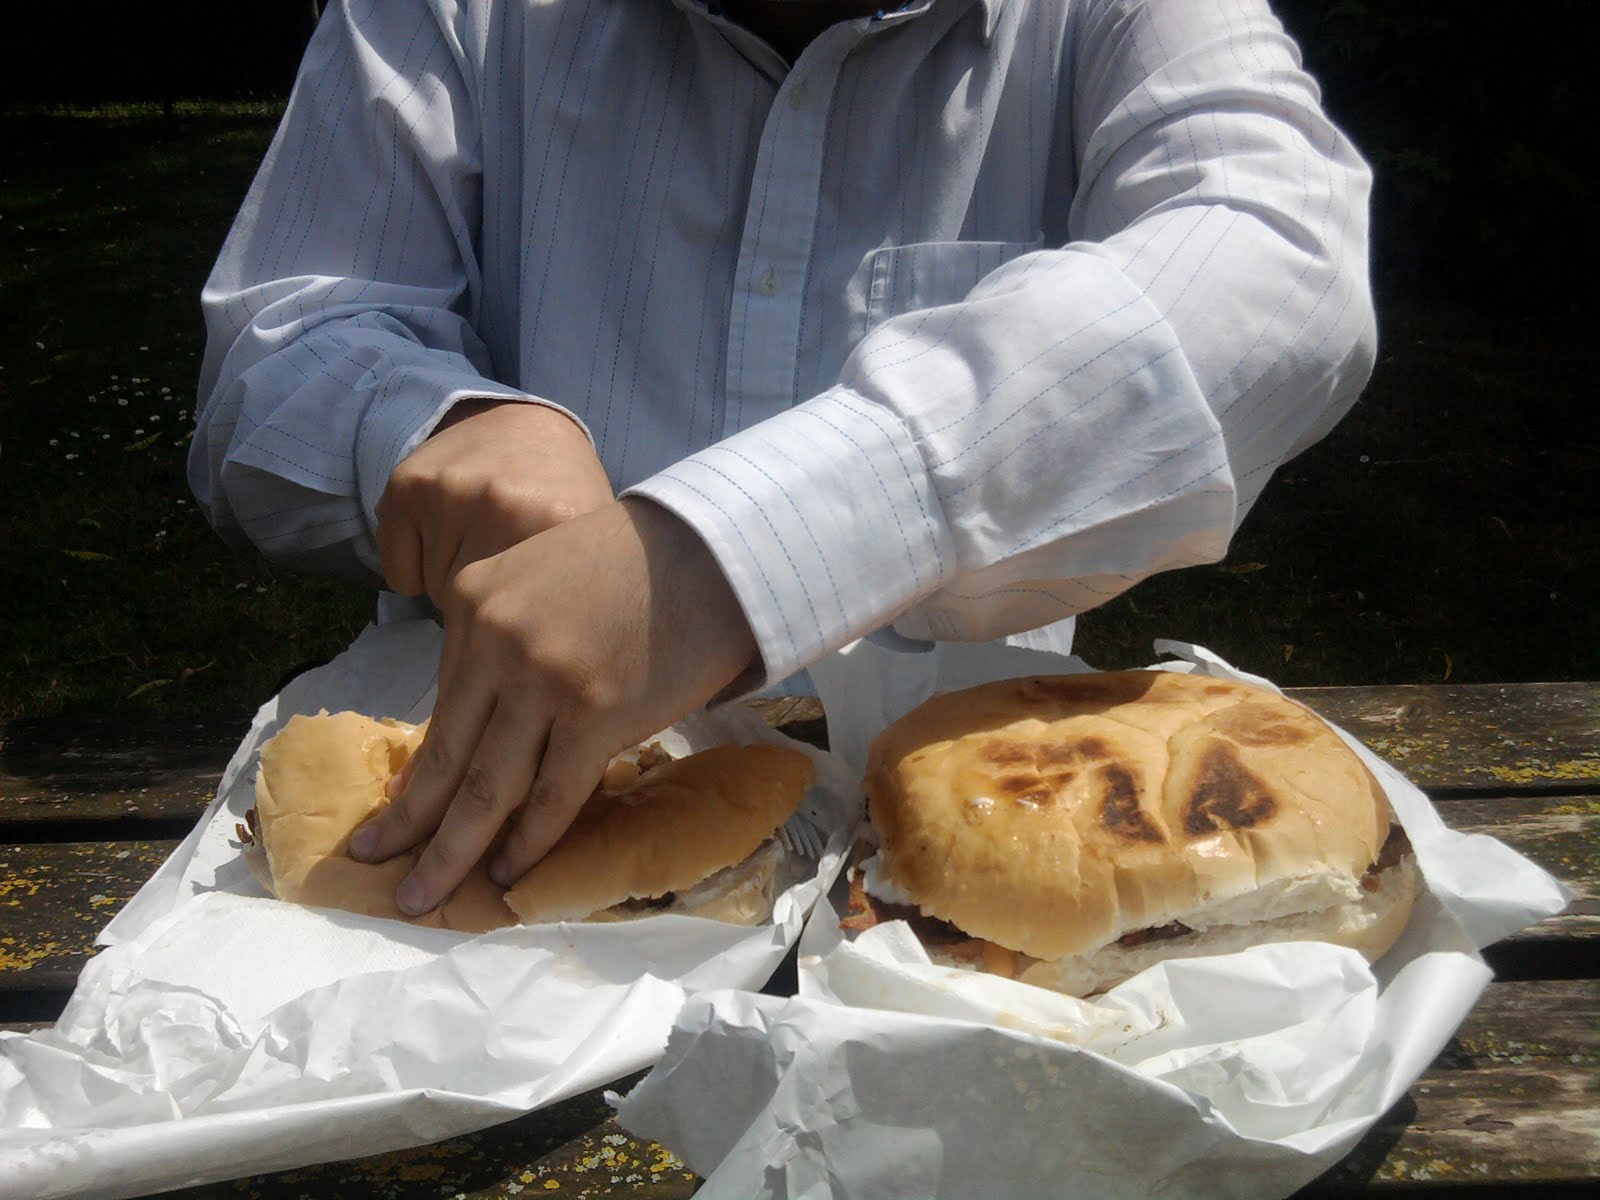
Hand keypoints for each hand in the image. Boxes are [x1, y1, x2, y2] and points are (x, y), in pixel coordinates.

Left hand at [349, 497, 758, 914]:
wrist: (712, 547)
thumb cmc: (637, 562)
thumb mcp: (540, 577)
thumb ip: (503, 636)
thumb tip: (486, 721)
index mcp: (472, 602)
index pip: (441, 707)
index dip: (416, 770)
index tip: (395, 810)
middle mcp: (495, 642)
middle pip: (446, 755)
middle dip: (406, 823)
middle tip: (370, 863)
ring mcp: (543, 682)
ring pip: (485, 789)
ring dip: (451, 852)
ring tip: (420, 897)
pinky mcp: (596, 717)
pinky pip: (551, 797)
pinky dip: (527, 843)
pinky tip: (506, 875)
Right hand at [375, 399, 613, 603]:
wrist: (527, 424)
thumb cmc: (565, 495)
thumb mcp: (590, 544)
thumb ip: (577, 602)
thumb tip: (550, 682)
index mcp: (555, 524)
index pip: (521, 624)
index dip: (526, 625)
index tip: (536, 609)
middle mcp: (502, 505)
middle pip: (474, 609)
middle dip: (489, 603)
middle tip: (510, 563)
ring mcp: (451, 491)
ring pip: (436, 593)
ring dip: (453, 584)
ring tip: (482, 543)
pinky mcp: (408, 485)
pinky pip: (399, 576)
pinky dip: (415, 571)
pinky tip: (446, 536)